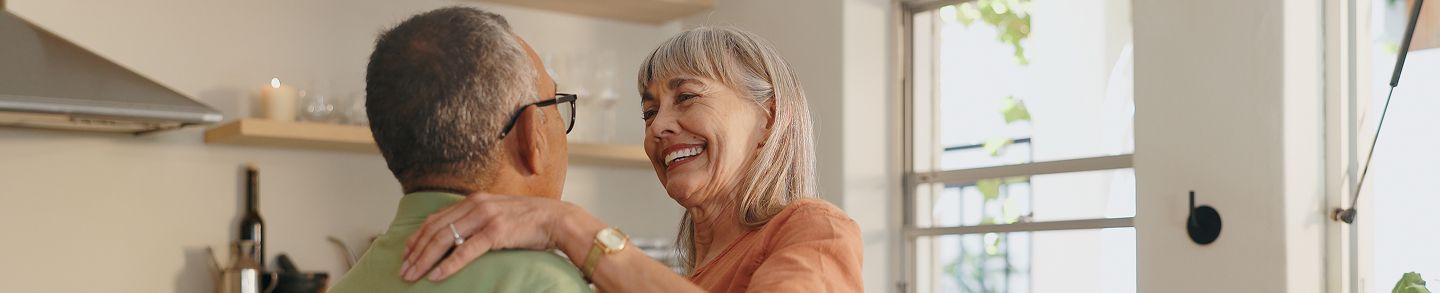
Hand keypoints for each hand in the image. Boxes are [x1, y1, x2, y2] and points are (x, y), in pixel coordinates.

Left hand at [399, 192, 575, 281]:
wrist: (556, 219)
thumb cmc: (529, 221)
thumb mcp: (498, 213)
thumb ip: (477, 220)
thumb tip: (458, 237)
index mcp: (473, 200)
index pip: (436, 219)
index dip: (417, 238)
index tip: (406, 254)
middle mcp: (475, 205)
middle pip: (435, 230)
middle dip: (415, 252)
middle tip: (403, 270)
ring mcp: (485, 217)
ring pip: (444, 239)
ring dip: (425, 260)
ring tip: (413, 275)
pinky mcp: (496, 232)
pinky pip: (466, 251)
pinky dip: (448, 265)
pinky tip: (436, 276)